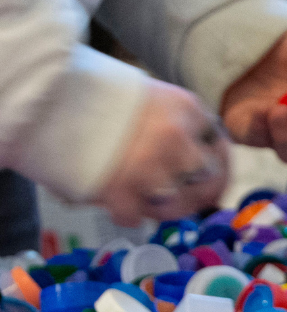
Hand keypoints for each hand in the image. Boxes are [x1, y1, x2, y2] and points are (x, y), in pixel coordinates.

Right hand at [97, 80, 227, 226]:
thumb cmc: (94, 94)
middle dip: (193, 190)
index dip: (214, 165)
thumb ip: (177, 127)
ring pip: (177, 204)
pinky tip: (112, 197)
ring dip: (158, 205)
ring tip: (137, 193)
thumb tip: (201, 167)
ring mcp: (150, 166)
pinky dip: (124, 212)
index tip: (203, 176)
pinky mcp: (121, 191)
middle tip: (172, 194)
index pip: (220, 145)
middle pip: (208, 178)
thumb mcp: (148, 98)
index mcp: (186, 107)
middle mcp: (176, 136)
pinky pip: (136, 217)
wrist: (42, 94)